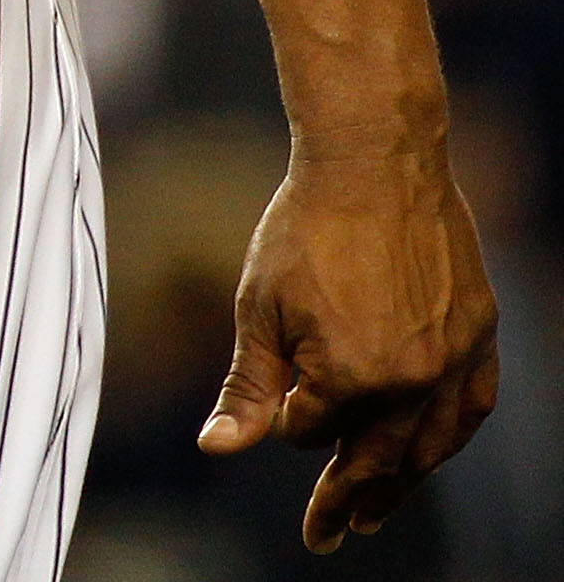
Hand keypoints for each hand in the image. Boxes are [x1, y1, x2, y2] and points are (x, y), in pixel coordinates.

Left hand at [198, 149, 498, 551]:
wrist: (374, 160)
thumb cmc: (305, 227)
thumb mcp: (259, 305)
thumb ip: (247, 387)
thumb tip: (215, 449)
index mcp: (350, 376)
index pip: (309, 430)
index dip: (286, 412)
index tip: (279, 387)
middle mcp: (410, 381)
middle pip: (371, 459)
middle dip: (341, 498)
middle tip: (325, 535)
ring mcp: (452, 361)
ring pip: (426, 449)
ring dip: (397, 486)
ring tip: (371, 515)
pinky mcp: (479, 336)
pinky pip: (470, 410)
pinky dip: (447, 438)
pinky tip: (430, 455)